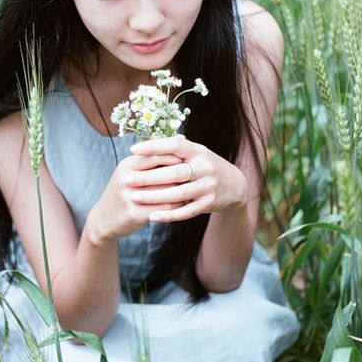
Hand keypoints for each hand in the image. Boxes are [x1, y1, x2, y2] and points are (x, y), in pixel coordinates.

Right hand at [86, 150, 187, 242]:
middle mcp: (127, 178)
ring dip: (182, 191)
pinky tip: (185, 205)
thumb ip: (149, 160)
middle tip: (198, 174)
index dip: (175, 156)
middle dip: (182, 174)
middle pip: (163, 172)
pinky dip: (177, 206)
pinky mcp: (135, 214)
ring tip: (195, 189)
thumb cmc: (123, 192)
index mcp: (127, 164)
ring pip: (166, 191)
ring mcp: (130, 197)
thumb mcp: (130, 172)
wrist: (104, 219)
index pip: (156, 154)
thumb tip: (179, 143)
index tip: (191, 158)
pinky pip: (164, 208)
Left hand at [126, 135, 246, 221]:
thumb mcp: (195, 153)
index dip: (154, 146)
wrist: (234, 184)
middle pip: (174, 172)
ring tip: (134, 198)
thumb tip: (145, 145)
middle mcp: (205, 167)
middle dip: (148, 176)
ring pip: (179, 193)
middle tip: (127, 179)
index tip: (133, 149)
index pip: (175, 145)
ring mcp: (208, 186)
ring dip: (155, 197)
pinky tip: (152, 217)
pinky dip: (169, 215)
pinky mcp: (208, 203)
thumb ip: (175, 150)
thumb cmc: (204, 166)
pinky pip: (187, 211)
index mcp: (198, 151)